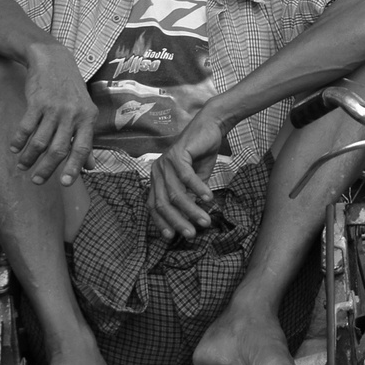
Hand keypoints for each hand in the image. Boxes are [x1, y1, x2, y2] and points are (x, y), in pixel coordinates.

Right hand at [12, 42, 97, 184]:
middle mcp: (73, 114)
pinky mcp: (37, 102)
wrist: (53, 59)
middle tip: (37, 180)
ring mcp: (54, 108)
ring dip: (29, 157)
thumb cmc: (70, 88)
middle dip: (46, 168)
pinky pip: (26, 128)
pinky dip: (18, 141)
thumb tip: (91, 165)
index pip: (82, 148)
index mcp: (88, 117)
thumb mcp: (85, 110)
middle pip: (58, 149)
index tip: (66, 184)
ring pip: (40, 141)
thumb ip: (87, 137)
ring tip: (22, 165)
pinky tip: (14, 148)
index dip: (74, 167)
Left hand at [147, 108, 223, 239]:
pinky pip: (186, 177)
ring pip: (176, 193)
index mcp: (157, 178)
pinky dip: (198, 189)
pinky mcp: (177, 154)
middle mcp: (157, 170)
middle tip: (192, 234)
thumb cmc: (201, 154)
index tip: (171, 237)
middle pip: (163, 202)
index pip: (154, 205)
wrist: (210, 127)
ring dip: (191, 209)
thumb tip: (190, 220)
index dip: (161, 222)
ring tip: (205, 220)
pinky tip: (209, 198)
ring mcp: (165, 162)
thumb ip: (189, 197)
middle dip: (178, 221)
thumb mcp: (195, 180)